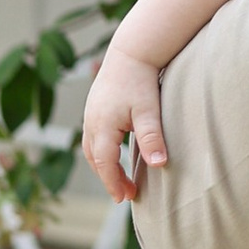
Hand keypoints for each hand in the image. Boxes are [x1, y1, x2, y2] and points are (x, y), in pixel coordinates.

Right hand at [81, 45, 166, 203]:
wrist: (131, 51)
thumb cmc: (141, 80)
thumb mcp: (149, 110)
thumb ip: (152, 138)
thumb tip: (159, 165)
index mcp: (102, 125)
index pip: (104, 163)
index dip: (113, 183)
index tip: (124, 198)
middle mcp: (91, 122)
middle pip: (95, 159)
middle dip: (109, 178)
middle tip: (128, 193)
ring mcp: (90, 114)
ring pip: (92, 149)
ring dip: (104, 166)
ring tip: (122, 179)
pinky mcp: (94, 108)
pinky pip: (93, 138)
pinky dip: (102, 152)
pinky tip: (116, 155)